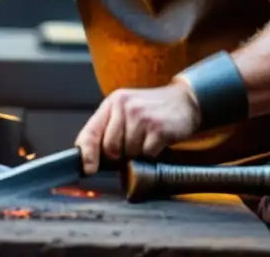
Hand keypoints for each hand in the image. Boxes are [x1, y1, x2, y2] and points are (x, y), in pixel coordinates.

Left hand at [74, 79, 200, 174]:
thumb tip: (92, 157)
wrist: (183, 100)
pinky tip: (156, 140)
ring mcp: (142, 117)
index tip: (87, 168)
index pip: (91, 131)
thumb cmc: (150, 108)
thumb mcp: (125, 109)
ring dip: (137, 152)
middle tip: (133, 142)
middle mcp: (125, 107)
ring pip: (129, 152)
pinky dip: (151, 153)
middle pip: (110, 147)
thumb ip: (108, 128)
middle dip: (119, 153)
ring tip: (146, 137)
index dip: (87, 153)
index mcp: (113, 103)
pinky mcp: (158, 129)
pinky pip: (146, 154)